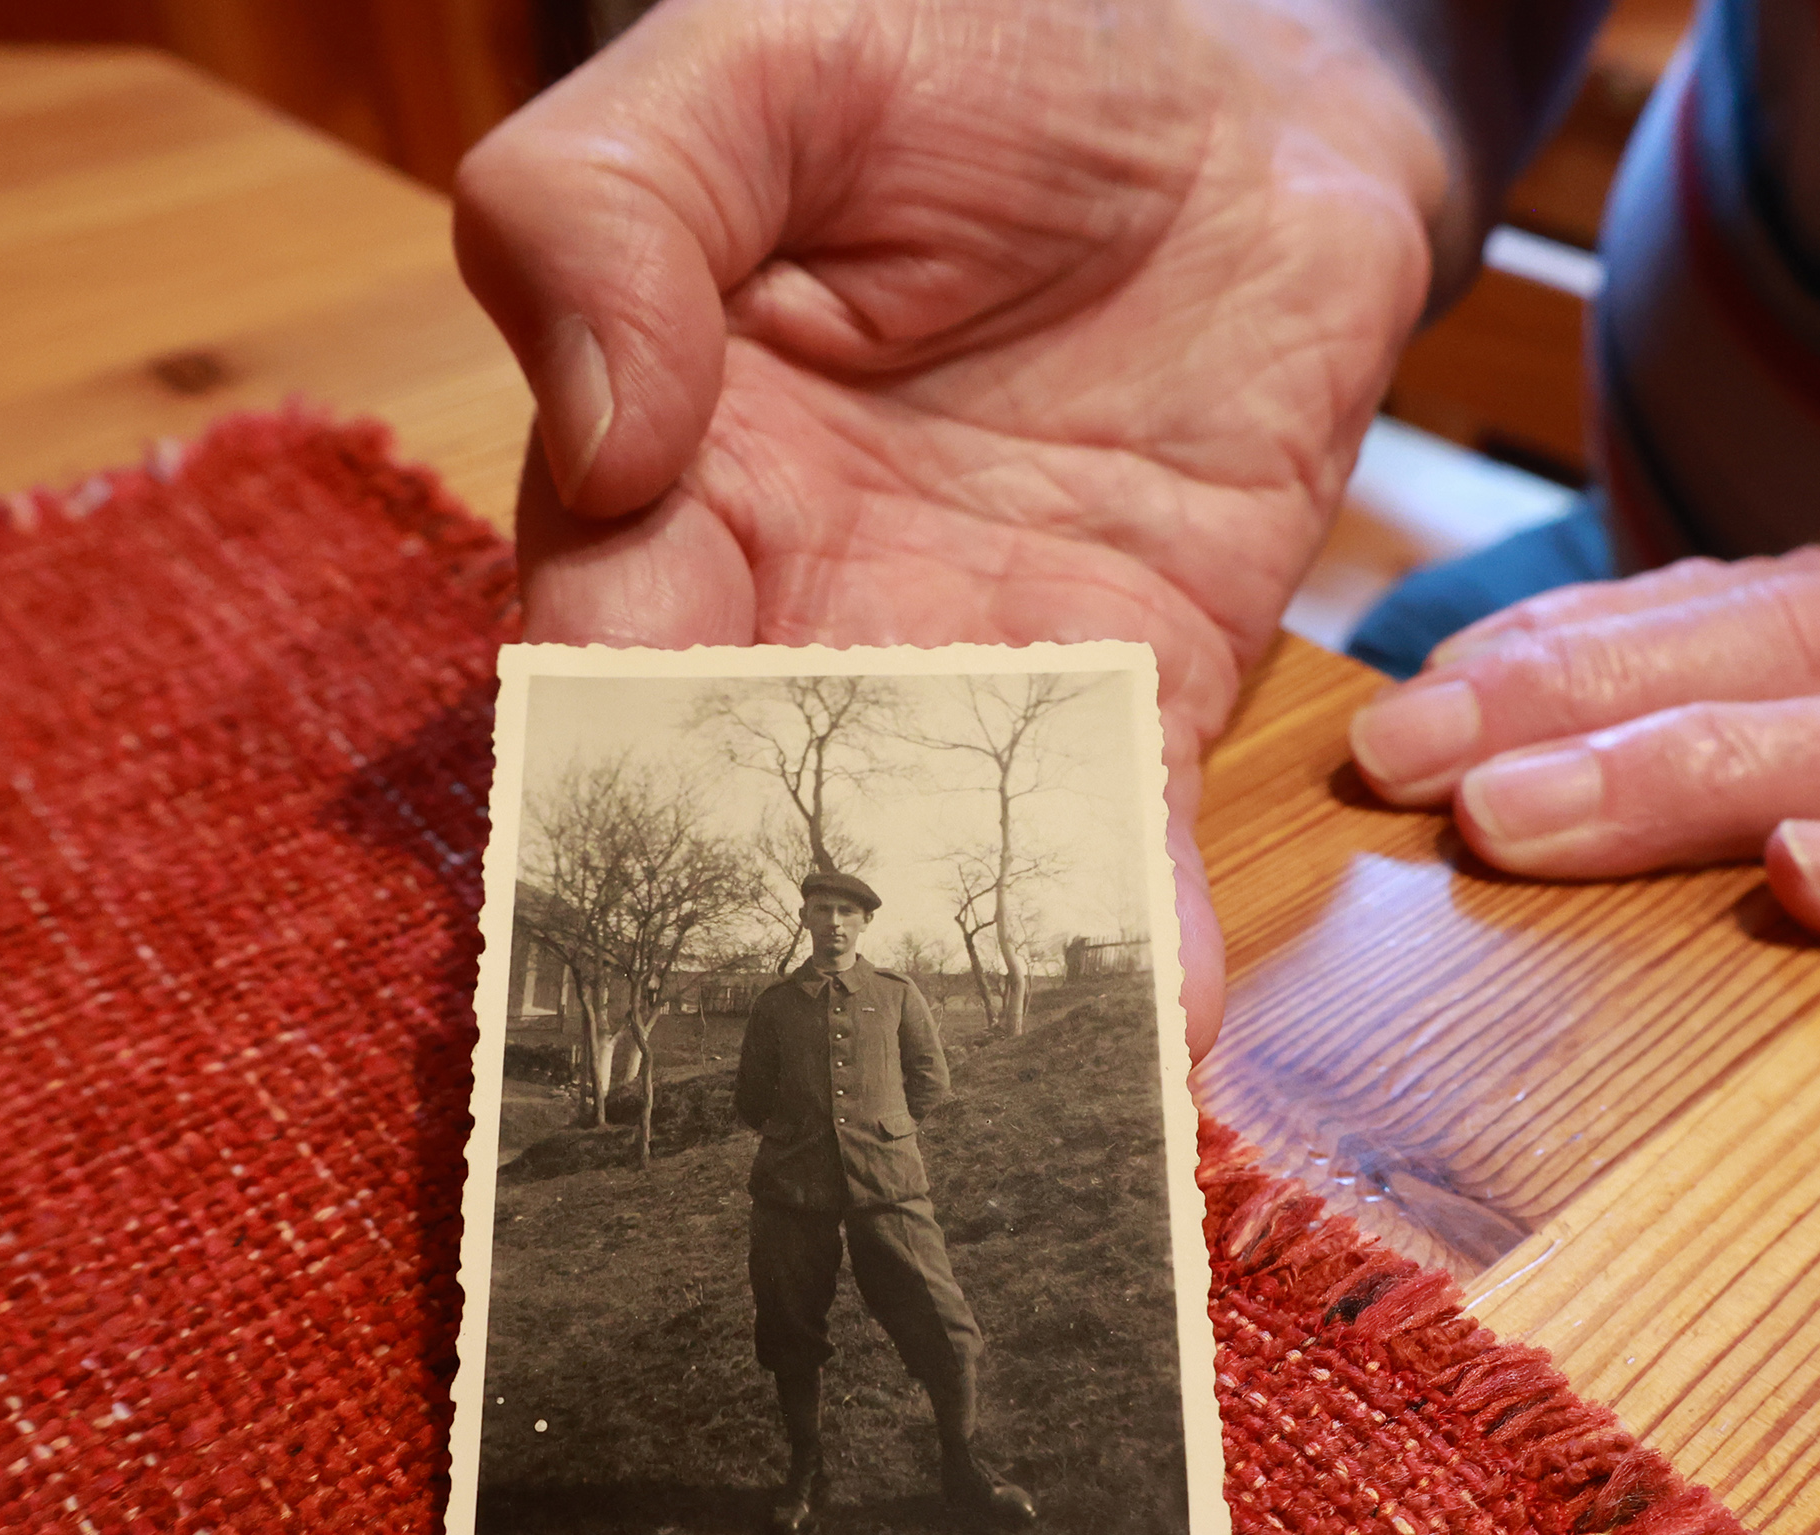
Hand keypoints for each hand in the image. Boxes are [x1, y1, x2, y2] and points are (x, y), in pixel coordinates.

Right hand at [453, 0, 1453, 1057]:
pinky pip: (1126, 821)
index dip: (583, 780)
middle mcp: (798, 591)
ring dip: (934, 991)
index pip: (587, 651)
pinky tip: (1159, 1044)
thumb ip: (612, 216)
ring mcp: (974, 649)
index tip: (579, 921)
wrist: (1241, 61)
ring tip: (961, 1139)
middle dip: (746, 953)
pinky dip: (1139, 934)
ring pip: (927, 848)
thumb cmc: (971, 38)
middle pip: (746, 807)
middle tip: (761, 1106)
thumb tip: (604, 442)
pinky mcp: (1143, 671)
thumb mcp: (752, 68)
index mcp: (660, 462)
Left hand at [1346, 540, 1819, 1183]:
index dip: (1553, 647)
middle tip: (1405, 762)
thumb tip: (1530, 773)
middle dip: (1573, 696)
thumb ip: (1787, 740)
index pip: (1726, 603)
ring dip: (1685, 773)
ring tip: (1519, 821)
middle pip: (1779, 647)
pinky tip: (1807, 885)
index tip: (1399, 705)